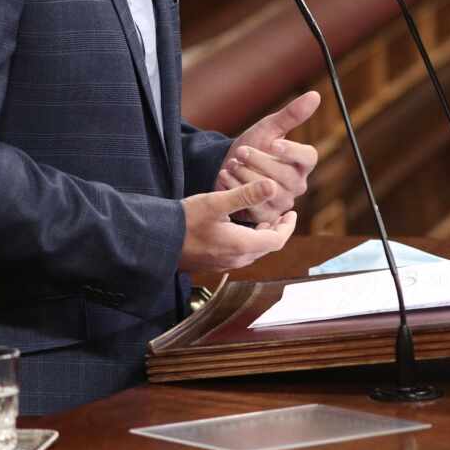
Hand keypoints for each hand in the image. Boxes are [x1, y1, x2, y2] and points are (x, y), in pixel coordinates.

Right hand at [180, 179, 296, 273]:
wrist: (157, 241)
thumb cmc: (185, 220)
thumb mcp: (217, 202)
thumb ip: (246, 195)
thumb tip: (273, 186)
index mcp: (242, 245)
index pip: (277, 239)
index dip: (287, 226)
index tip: (291, 212)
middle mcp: (237, 259)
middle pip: (266, 246)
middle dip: (276, 229)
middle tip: (280, 213)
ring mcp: (224, 263)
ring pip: (253, 250)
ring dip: (261, 235)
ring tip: (262, 218)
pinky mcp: (213, 262)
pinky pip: (240, 253)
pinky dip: (248, 240)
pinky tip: (239, 227)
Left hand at [215, 91, 320, 223]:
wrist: (229, 165)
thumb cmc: (253, 145)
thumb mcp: (268, 128)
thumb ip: (291, 115)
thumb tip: (315, 95)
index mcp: (301, 162)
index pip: (308, 157)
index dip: (292, 151)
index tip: (274, 143)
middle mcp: (297, 184)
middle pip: (286, 175)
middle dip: (260, 161)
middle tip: (241, 151)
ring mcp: (282, 201)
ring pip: (270, 191)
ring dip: (247, 175)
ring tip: (232, 164)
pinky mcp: (266, 214)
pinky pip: (255, 205)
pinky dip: (237, 189)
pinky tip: (225, 177)